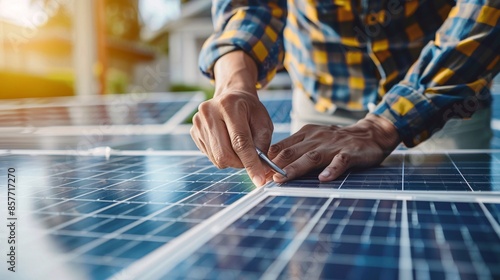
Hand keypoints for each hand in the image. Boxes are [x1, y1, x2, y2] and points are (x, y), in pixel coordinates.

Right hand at [190, 51, 273, 186]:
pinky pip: (210, 155)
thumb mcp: (264, 121)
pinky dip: (223, 155)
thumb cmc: (250, 110)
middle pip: (224, 154)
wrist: (231, 96)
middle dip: (241, 164)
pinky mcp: (194, 131)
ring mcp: (198, 122)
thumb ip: (263, 143)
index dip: (251, 163)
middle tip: (251, 162)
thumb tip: (260, 168)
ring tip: (240, 147)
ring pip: (217, 158)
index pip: (240, 141)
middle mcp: (209, 112)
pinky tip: (227, 142)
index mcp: (229, 106)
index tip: (259, 180)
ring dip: (233, 160)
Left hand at [267, 114, 400, 181]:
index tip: (255, 172)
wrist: (370, 133)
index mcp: (305, 135)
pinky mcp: (350, 153)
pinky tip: (324, 179)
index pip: (281, 147)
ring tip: (283, 178)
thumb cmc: (336, 140)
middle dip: (275, 166)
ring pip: (311, 157)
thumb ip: (294, 149)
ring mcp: (333, 145)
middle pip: (292, 152)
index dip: (267, 160)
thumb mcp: (313, 139)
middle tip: (262, 179)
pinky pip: (340, 161)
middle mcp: (316, 139)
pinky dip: (332, 170)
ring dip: (296, 168)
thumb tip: (269, 163)